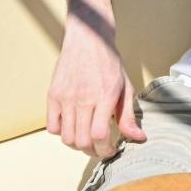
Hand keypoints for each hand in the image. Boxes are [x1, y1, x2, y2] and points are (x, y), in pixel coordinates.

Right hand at [47, 30, 145, 158]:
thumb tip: (138, 138)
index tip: (111, 150)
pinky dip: (61, 133)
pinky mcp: (53, 95)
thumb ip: (128, 115)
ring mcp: (65, 97)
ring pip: (66, 137)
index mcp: (104, 96)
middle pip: (82, 141)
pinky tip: (72, 126)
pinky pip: (52, 126)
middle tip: (100, 148)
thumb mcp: (125, 87)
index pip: (99, 135)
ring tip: (86, 139)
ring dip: (77, 145)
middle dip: (93, 152)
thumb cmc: (109, 63)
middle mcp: (83, 98)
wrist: (88, 39)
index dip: (105, 150)